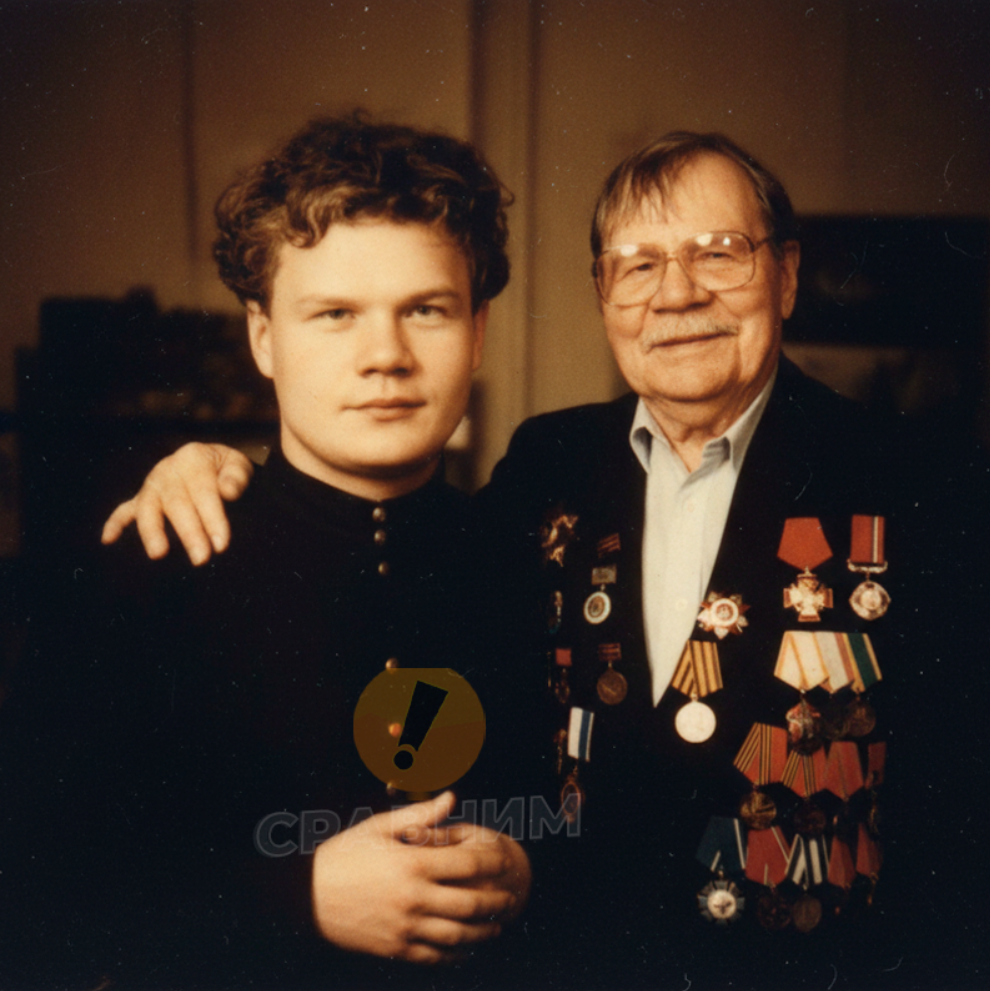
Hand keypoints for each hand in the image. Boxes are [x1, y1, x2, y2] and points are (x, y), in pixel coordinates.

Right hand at [100, 443, 253, 564]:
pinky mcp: (142, 498)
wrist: (210, 462)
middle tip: (201, 558)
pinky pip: (125, 510)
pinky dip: (115, 523)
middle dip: (189, 532)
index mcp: (193, 458)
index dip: (213, 518)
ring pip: (148, 507)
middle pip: (176, 502)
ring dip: (152, 531)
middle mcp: (168, 470)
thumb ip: (236, 478)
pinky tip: (108, 540)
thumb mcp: (238, 465)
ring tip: (159, 554)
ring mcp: (152, 484)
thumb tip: (227, 492)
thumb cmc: (227, 470)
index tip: (222, 544)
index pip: (204, 492)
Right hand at [311, 792, 529, 962]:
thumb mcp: (379, 827)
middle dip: (496, 901)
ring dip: (484, 932)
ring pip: (458, 936)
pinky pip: (435, 957)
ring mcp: (405, 928)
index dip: (493, 862)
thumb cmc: (344, 854)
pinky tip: (468, 949)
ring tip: (497, 926)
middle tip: (511, 897)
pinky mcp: (395, 949)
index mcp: (412, 864)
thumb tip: (452, 798)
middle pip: (470, 903)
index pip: (467, 865)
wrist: (306, 896)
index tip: (505, 861)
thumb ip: (420, 815)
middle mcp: (413, 898)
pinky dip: (457, 955)